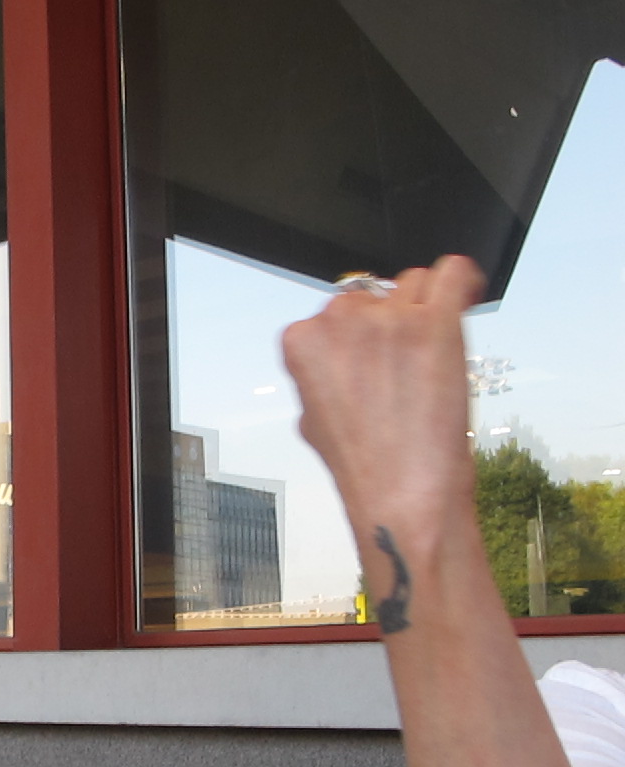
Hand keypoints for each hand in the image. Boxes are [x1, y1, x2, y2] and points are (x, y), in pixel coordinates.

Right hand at [280, 254, 486, 544]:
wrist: (402, 494)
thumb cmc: (361, 465)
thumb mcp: (311, 420)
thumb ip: (320, 377)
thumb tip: (343, 361)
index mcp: (301, 343)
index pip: (331, 314)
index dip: (356, 337)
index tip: (373, 358)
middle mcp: (339, 322)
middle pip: (370, 296)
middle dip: (387, 321)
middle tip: (404, 364)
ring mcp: (388, 320)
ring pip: (411, 284)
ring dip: (422, 308)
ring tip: (432, 348)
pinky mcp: (434, 322)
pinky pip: (453, 272)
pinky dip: (460, 281)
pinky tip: (463, 297)